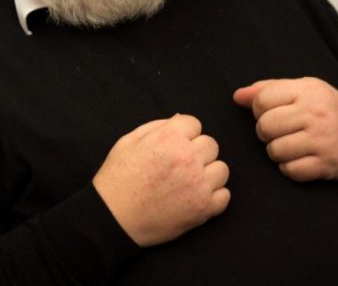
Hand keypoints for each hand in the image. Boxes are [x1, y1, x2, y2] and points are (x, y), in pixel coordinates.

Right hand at [92, 114, 229, 246]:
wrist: (113, 218)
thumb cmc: (117, 179)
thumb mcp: (128, 142)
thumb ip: (157, 126)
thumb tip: (180, 119)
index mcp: (168, 138)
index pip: (195, 124)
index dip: (183, 134)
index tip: (174, 145)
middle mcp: (187, 158)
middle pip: (211, 144)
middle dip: (197, 151)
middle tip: (180, 164)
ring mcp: (198, 185)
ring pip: (221, 169)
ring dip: (208, 173)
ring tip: (189, 181)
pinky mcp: (203, 209)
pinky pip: (224, 196)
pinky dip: (213, 197)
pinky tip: (195, 197)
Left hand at [233, 77, 337, 181]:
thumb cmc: (324, 109)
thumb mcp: (301, 90)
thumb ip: (267, 89)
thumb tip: (237, 96)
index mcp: (307, 90)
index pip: (262, 100)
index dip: (259, 109)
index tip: (271, 113)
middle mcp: (315, 114)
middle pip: (265, 126)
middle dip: (265, 132)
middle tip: (278, 132)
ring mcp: (322, 140)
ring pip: (275, 150)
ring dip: (276, 151)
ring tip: (290, 145)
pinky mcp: (327, 164)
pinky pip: (290, 170)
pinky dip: (289, 168)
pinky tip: (299, 159)